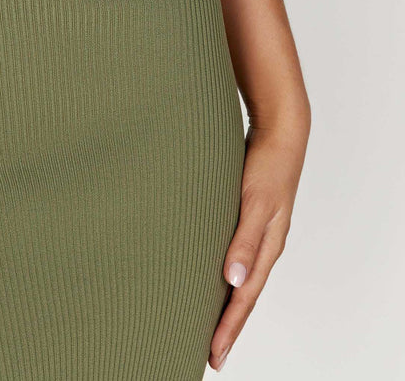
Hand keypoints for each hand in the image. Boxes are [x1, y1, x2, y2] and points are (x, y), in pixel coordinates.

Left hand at [209, 114, 309, 368]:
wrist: (278, 131)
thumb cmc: (268, 164)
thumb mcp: (255, 202)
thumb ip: (244, 240)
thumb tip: (233, 281)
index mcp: (268, 247)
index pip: (246, 298)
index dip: (229, 327)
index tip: (214, 354)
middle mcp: (263, 245)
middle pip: (244, 295)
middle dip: (227, 325)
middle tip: (210, 353)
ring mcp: (256, 232)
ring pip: (239, 277)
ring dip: (225, 301)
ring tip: (208, 324)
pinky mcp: (246, 217)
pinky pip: (234, 255)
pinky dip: (223, 273)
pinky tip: (210, 275)